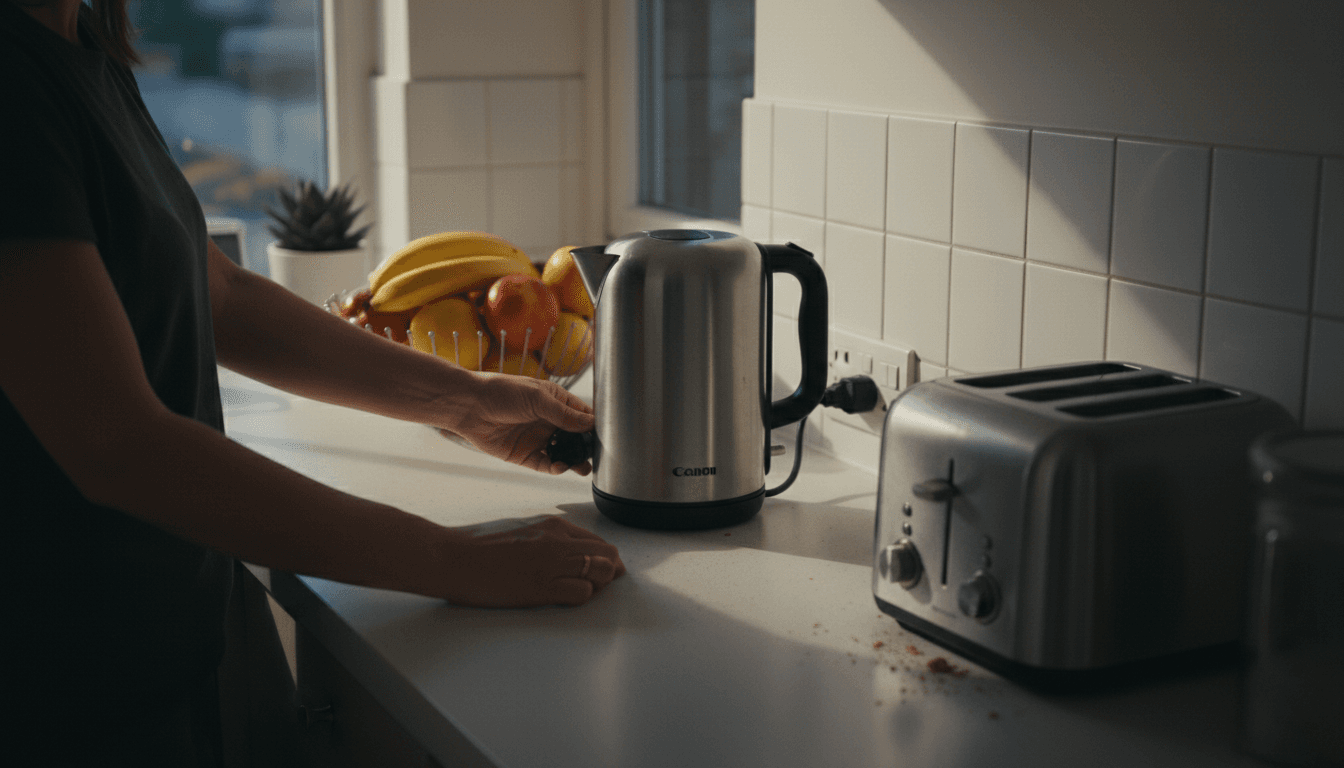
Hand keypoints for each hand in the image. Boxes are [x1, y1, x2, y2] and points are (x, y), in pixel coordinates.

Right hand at [437, 516, 624, 606]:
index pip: (596, 541)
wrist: (454, 558)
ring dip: (598, 586)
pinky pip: (581, 592)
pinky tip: (565, 598)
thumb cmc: (480, 548)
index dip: (605, 559)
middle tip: (599, 585)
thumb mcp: (522, 531)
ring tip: (581, 592)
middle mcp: (558, 541)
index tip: (602, 571)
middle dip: (609, 572)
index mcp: (553, 526)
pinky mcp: (542, 586)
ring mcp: (551, 563)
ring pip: (601, 572)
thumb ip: (548, 538)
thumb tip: (566, 550)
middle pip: (607, 555)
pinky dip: (581, 598)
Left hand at [440, 373, 595, 474]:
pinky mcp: (526, 455)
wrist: (470, 406)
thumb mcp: (538, 399)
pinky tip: (560, 466)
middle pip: (576, 439)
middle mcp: (549, 422)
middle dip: (587, 449)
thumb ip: (564, 414)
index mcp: (556, 403)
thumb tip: (590, 424)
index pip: (582, 416)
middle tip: (596, 457)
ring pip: (564, 454)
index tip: (606, 436)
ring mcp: (538, 439)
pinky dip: (556, 468)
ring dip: (574, 461)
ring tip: (582, 468)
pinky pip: (546, 465)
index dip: (594, 426)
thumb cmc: (502, 392)